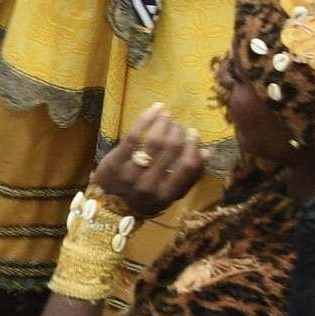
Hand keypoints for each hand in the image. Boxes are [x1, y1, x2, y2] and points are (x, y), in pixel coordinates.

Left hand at [90, 103, 210, 217]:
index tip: (194, 133)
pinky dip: (147, 119)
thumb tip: (206, 152)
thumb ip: (189, 178)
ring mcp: (130, 175)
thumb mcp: (169, 194)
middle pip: (171, 151)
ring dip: (164, 124)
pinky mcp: (114, 162)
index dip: (194, 147)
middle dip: (178, 133)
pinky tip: (156, 109)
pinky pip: (133, 136)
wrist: (108, 206)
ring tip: (167, 116)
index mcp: (167, 195)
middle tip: (178, 126)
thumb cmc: (144, 197)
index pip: (188, 167)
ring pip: (153, 142)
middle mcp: (149, 186)